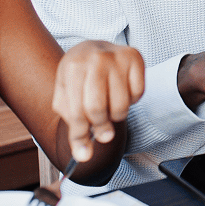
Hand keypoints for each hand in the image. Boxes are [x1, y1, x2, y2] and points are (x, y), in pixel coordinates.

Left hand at [54, 41, 145, 161]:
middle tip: (102, 133)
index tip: (83, 153)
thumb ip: (74, 127)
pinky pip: (138, 94)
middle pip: (98, 109)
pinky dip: (131, 100)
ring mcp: (117, 56)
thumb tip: (84, 155)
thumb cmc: (78, 79)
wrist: (92, 50)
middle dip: (100, 128)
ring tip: (109, 108)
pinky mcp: (135, 57)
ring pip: (121, 105)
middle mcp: (95, 58)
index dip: (79, 135)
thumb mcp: (66, 97)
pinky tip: (121, 92)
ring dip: (116, 115)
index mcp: (72, 66)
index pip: (77, 111)